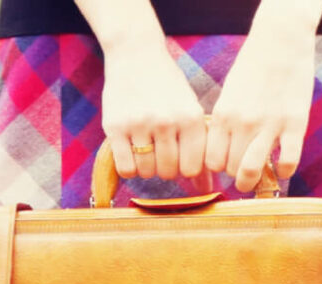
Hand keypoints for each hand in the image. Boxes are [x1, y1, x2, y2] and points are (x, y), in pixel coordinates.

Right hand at [101, 39, 209, 181]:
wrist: (136, 55)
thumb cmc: (168, 88)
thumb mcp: (189, 111)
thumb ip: (198, 149)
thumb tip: (206, 190)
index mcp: (190, 118)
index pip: (192, 169)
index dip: (185, 168)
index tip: (179, 156)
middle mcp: (167, 121)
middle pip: (168, 172)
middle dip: (164, 168)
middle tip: (159, 152)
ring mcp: (140, 123)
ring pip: (146, 171)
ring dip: (146, 167)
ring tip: (145, 149)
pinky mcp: (115, 126)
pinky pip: (126, 168)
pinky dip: (129, 168)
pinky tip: (131, 153)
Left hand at [207, 9, 318, 190]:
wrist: (281, 41)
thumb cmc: (253, 67)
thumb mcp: (229, 94)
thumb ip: (224, 122)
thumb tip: (221, 153)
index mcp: (223, 115)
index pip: (212, 161)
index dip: (219, 166)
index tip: (226, 163)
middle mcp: (243, 123)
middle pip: (230, 169)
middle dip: (235, 173)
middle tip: (243, 168)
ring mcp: (269, 125)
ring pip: (252, 171)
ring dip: (253, 180)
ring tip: (257, 179)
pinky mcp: (295, 124)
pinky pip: (287, 162)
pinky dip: (284, 172)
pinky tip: (282, 166)